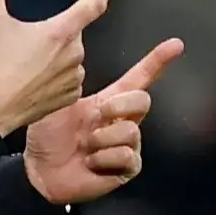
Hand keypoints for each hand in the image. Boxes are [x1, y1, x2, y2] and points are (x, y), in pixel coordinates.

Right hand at [0, 0, 115, 135]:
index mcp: (59, 31)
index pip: (91, 5)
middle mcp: (73, 54)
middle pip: (72, 34)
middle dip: (55, 34)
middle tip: (26, 44)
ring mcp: (73, 77)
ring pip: (70, 57)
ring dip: (55, 57)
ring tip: (26, 66)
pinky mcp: (70, 96)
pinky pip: (68, 80)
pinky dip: (55, 78)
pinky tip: (34, 81)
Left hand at [23, 38, 185, 205]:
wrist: (39, 170)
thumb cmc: (47, 136)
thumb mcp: (56, 104)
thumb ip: (68, 84)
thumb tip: (71, 60)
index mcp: (108, 101)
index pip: (139, 78)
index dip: (157, 61)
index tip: (176, 44)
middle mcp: (122, 120)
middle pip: (142, 100)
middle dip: (120, 105)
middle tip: (96, 116)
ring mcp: (127, 144)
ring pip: (130, 131)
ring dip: (100, 139)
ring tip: (84, 146)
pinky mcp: (128, 167)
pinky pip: (126, 155)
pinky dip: (102, 158)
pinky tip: (90, 162)